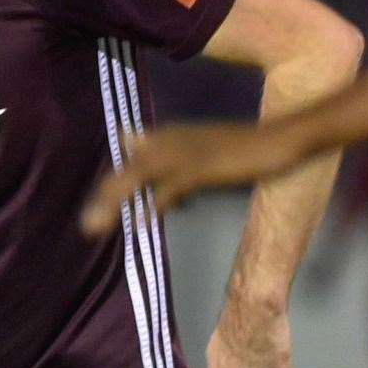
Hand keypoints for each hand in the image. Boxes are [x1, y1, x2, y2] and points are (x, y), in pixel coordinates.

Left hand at [81, 122, 304, 236]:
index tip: (97, 214)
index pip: (128, 162)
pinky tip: (141, 224)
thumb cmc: (244, 151)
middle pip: (125, 171)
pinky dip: (153, 207)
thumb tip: (156, 189)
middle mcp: (169, 142)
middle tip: (87, 229)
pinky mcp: (201, 168)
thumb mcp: (203, 157)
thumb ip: (176, 169)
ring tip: (96, 228)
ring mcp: (184, 154)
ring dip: (114, 205)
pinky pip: (168, 189)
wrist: (281, 139)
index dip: (111, 188)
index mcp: (168, 138)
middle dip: (104, 200)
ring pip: (136, 178)